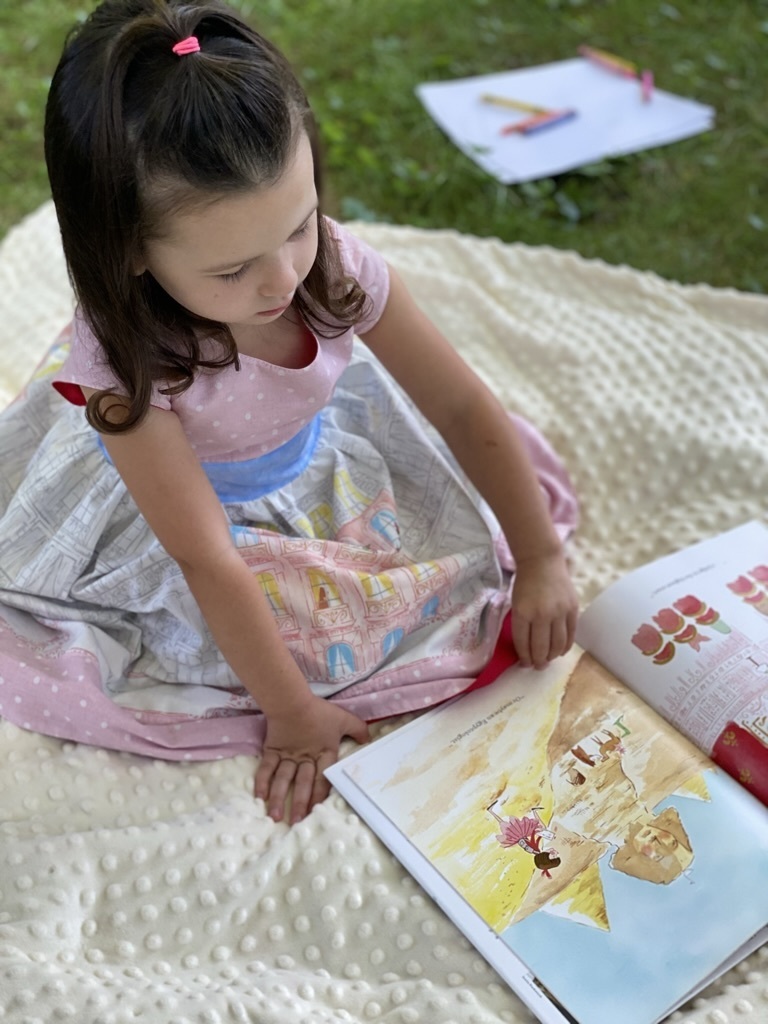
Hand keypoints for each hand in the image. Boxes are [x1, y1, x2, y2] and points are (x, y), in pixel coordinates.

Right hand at [255, 695, 369, 823]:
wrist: (291, 701)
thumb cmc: (318, 711)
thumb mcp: (343, 718)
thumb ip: (358, 729)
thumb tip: (368, 740)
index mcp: (323, 753)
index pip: (323, 778)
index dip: (320, 795)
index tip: (318, 811)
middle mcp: (305, 758)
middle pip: (303, 783)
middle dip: (300, 803)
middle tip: (297, 822)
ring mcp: (287, 756)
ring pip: (283, 780)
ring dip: (279, 799)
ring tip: (276, 817)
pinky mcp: (272, 751)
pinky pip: (266, 769)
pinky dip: (262, 782)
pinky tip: (259, 797)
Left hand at [511, 549, 577, 668]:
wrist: (542, 561)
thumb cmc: (525, 583)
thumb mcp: (515, 603)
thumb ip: (521, 624)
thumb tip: (526, 648)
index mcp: (523, 612)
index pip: (523, 642)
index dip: (524, 657)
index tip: (524, 664)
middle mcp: (541, 614)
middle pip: (541, 646)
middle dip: (538, 661)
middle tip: (537, 667)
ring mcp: (559, 611)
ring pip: (557, 644)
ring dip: (552, 656)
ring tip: (548, 661)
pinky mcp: (573, 609)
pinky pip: (571, 634)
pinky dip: (565, 646)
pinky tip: (560, 651)